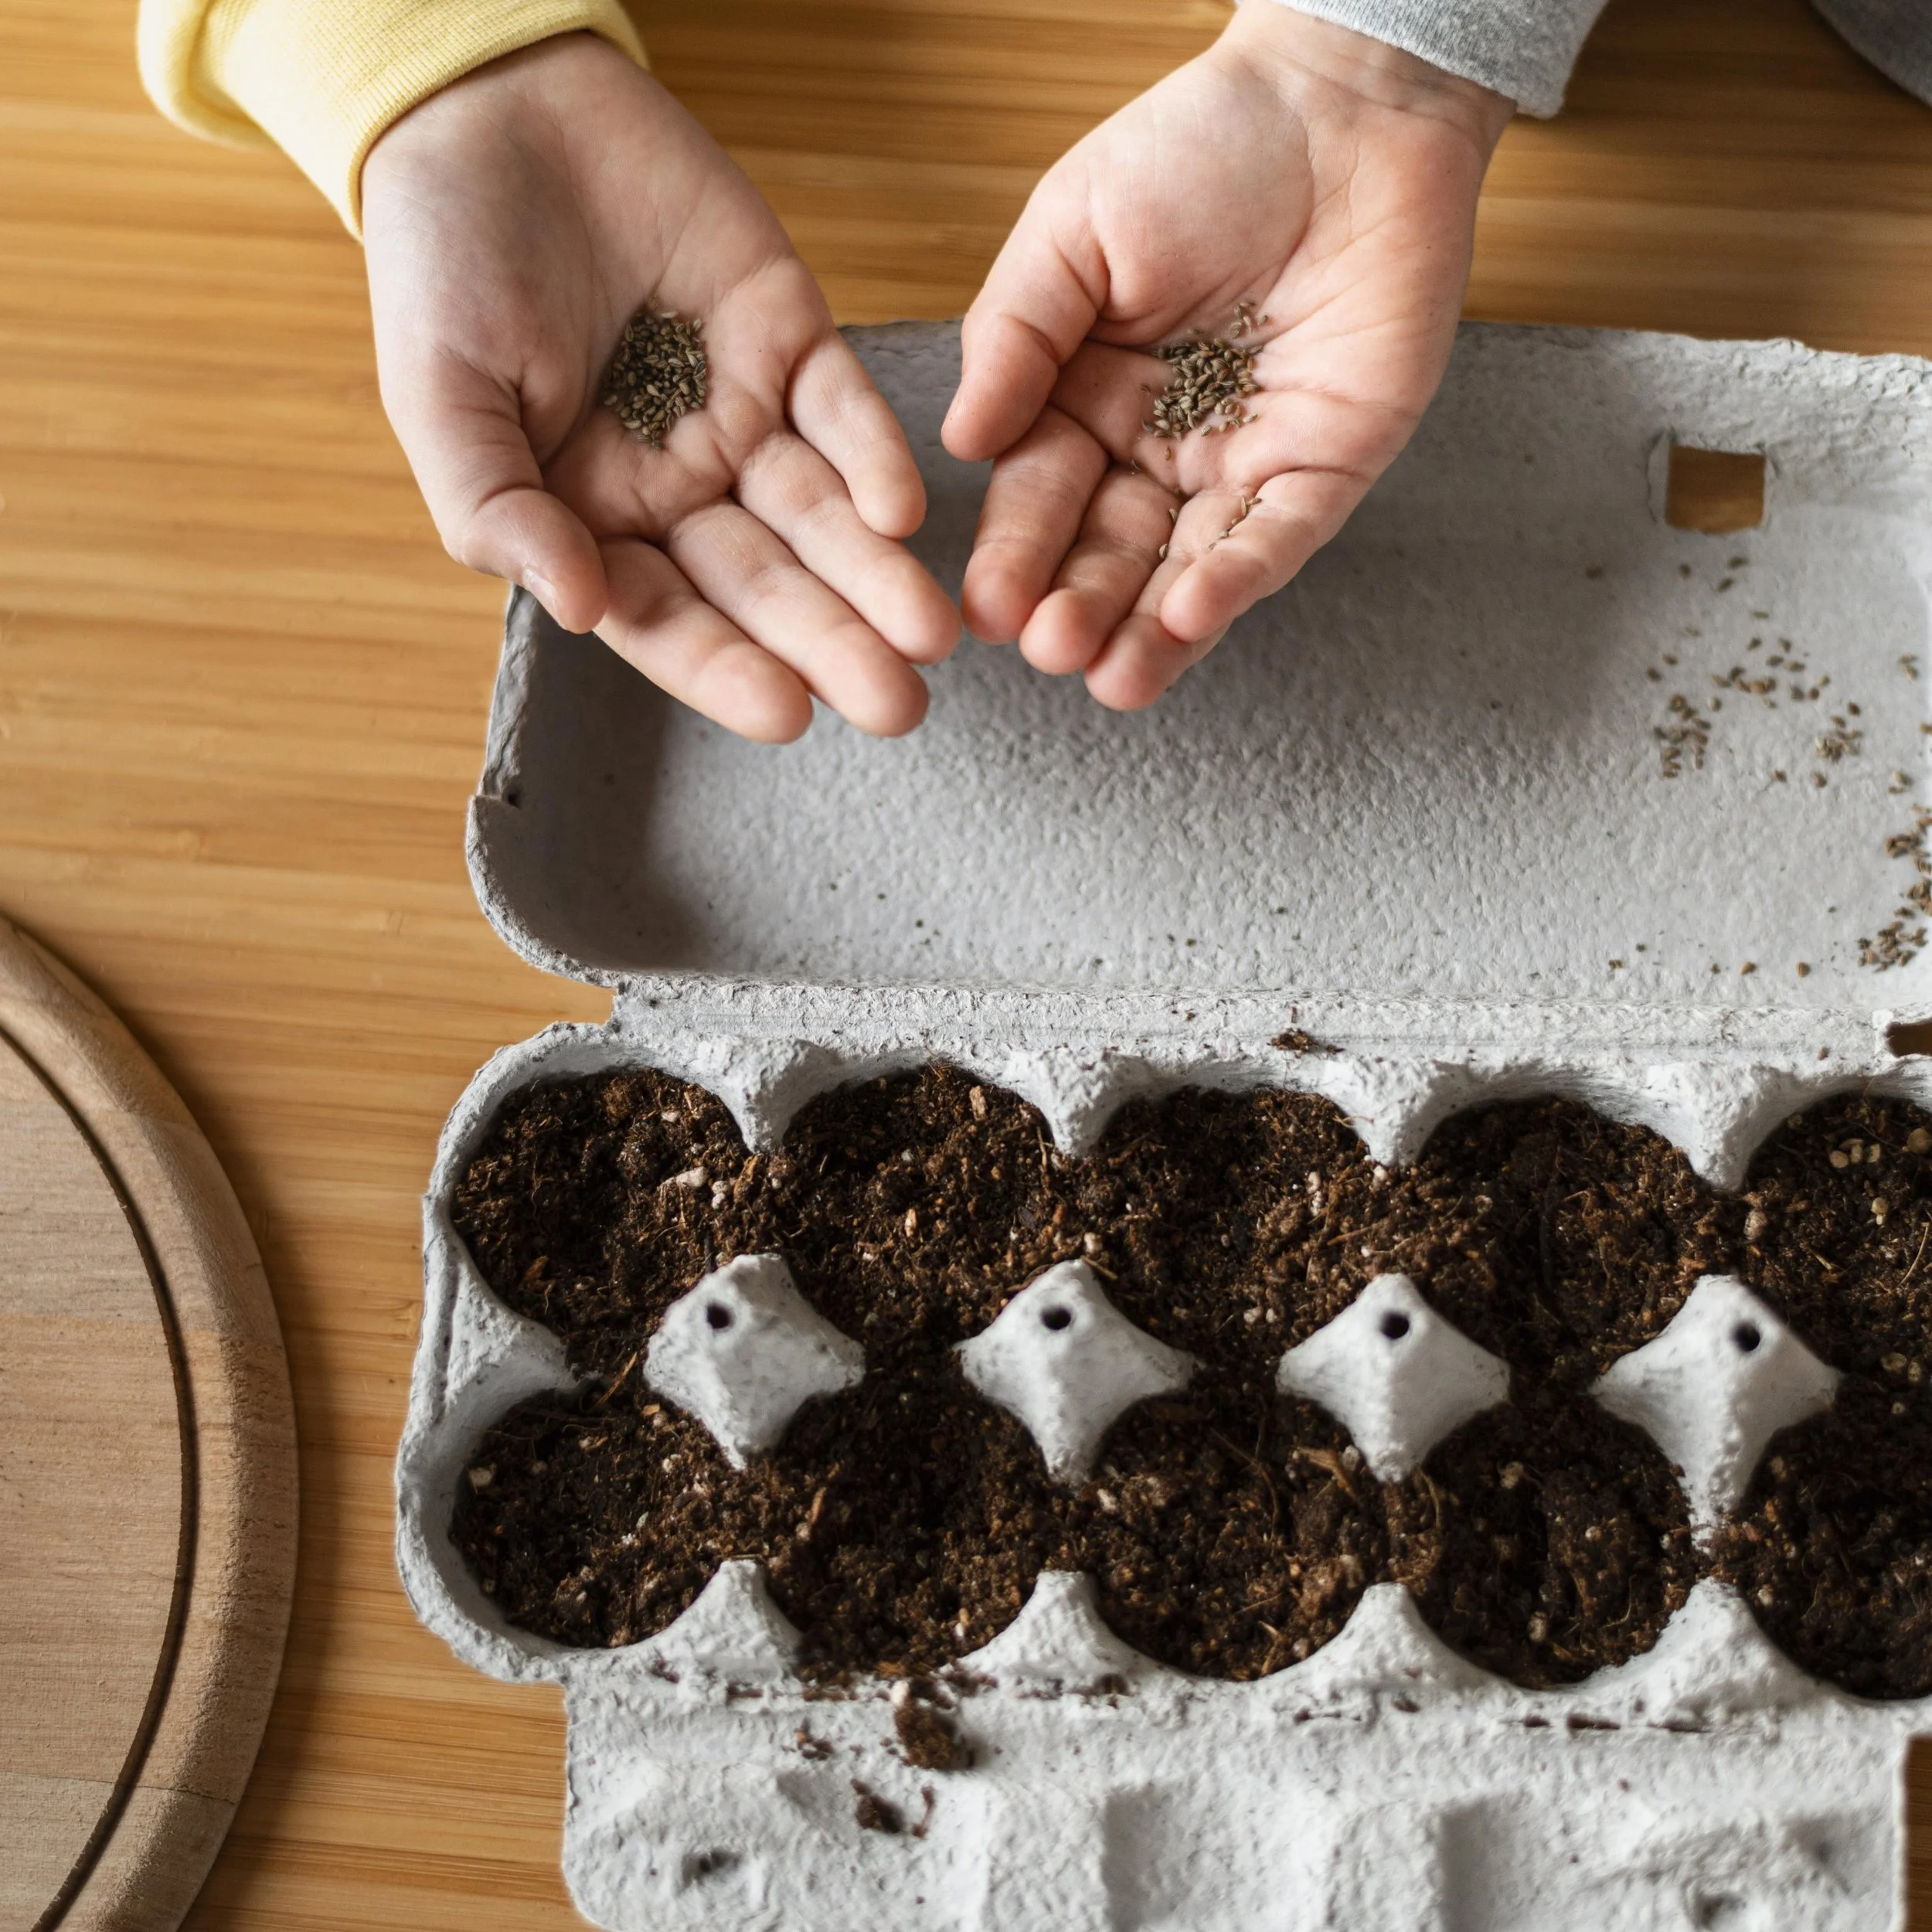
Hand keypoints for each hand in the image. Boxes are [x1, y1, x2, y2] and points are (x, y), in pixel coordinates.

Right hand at [362, 34, 957, 741]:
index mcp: (594, 521)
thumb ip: (496, 511)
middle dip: (831, 644)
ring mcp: (743, 416)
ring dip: (877, 574)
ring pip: (821, 514)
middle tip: (900, 707)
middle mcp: (679, 488)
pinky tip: (905, 511)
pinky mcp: (793, 339)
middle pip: (765, 584)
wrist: (492, 113)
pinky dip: (877, 457)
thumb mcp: (440, 398)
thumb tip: (576, 609)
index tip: (789, 715)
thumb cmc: (441, 265)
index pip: (669, 617)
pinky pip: (844, 411)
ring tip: (932, 632)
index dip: (726, 669)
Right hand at [942, 3, 1510, 709]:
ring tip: (1113, 678)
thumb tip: (962, 443)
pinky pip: (1280, 534)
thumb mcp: (1072, 231)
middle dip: (1079, 606)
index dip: (1015, 554)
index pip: (1042, 496)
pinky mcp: (1329, 462)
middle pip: (1111, 550)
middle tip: (1048, 649)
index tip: (984, 610)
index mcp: (1088, 402)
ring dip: (1152, 628)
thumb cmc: (1201, 146)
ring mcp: (1247, 462)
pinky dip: (1238, 577)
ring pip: (1191, 567)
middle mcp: (1162, 449)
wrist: (1341, 102)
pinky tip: (1193, 615)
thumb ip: (1014, 338)